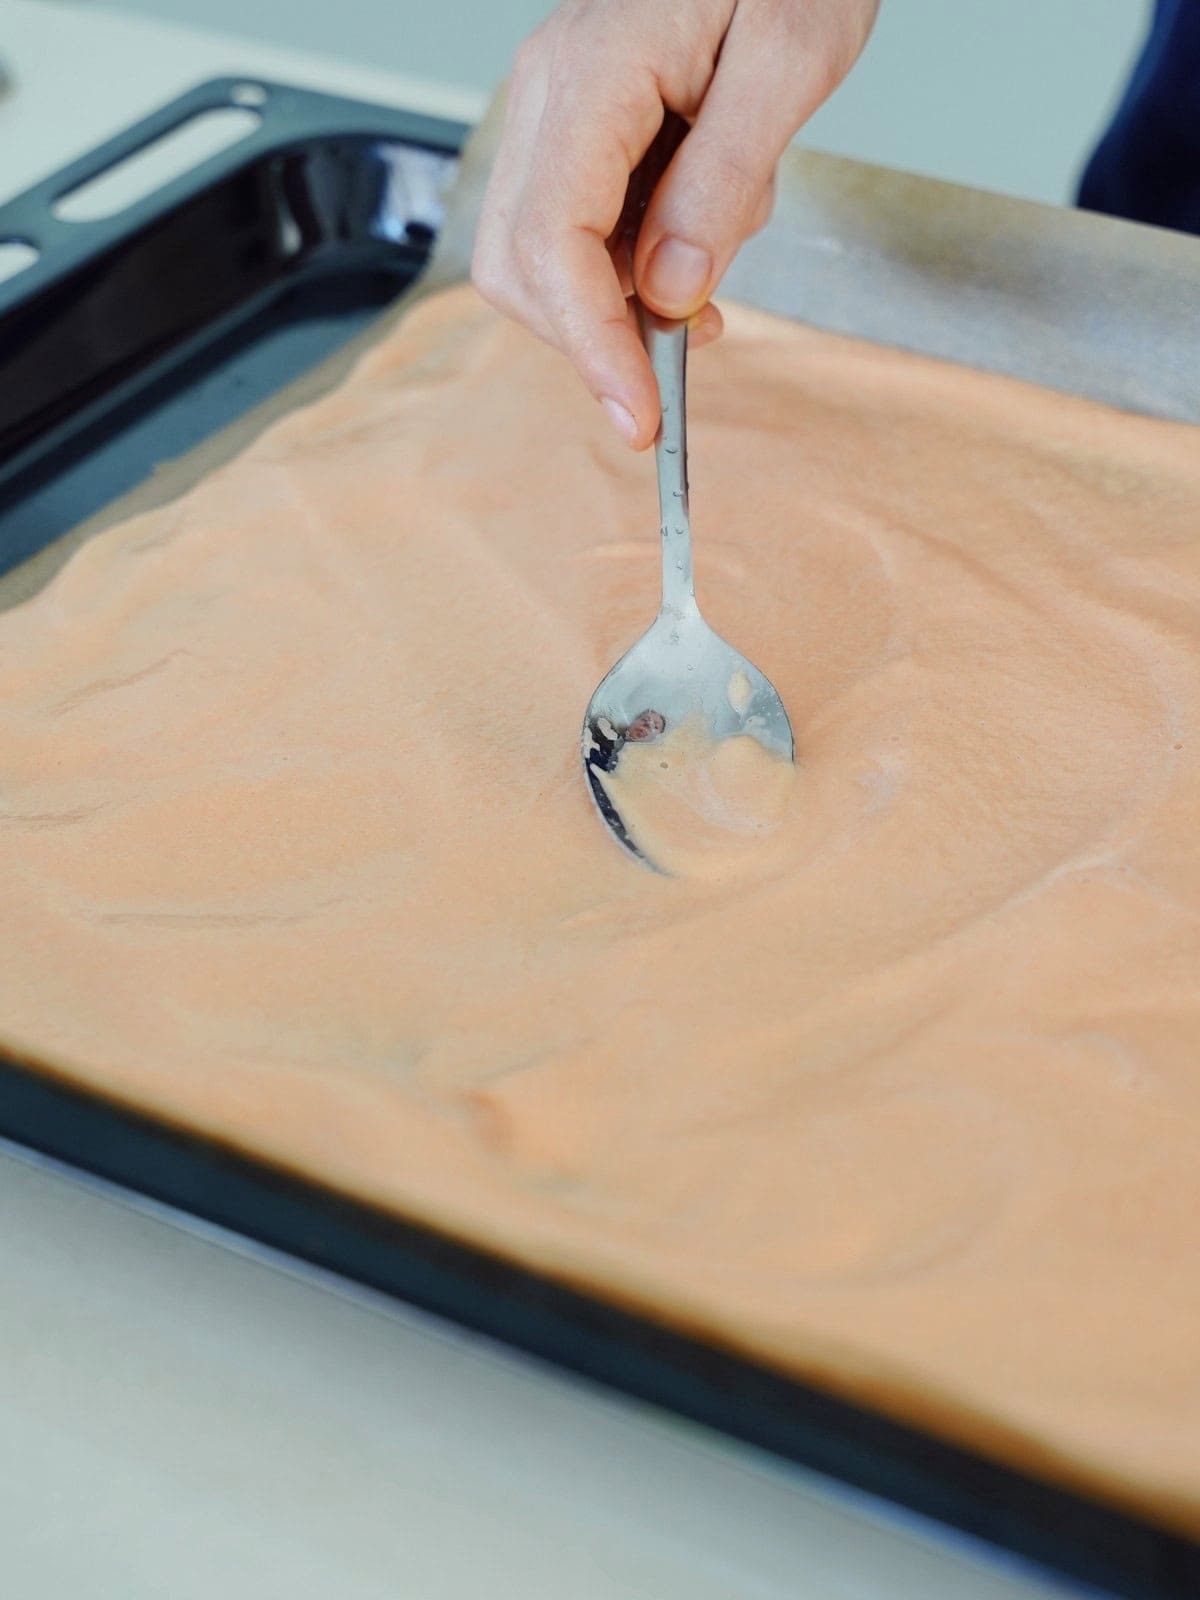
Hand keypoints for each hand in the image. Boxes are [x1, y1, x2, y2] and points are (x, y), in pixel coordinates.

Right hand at [473, 0, 877, 448]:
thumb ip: (724, 181)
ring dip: (615, 303)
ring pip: (534, 257)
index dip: (592, 345)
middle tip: (676, 366)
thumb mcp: (791, 59)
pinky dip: (624, 272)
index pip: (553, 242)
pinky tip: (690, 250)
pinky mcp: (573, 128)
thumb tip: (670, 292)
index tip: (641, 417)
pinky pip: (570, 230)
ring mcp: (552, 109)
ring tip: (708, 273)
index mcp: (592, 70)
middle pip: (518, 264)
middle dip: (592, 335)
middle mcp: (548, 90)